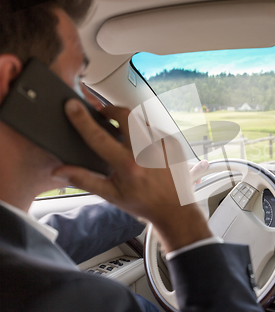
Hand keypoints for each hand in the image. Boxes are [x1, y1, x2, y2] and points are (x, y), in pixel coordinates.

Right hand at [52, 99, 212, 251]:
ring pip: (140, 120)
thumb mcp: (111, 195)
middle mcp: (147, 152)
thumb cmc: (143, 203)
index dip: (82, 120)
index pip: (99, 137)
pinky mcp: (172, 142)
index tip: (72, 106)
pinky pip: (153, 129)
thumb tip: (59, 171)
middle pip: (124, 115)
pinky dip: (145, 134)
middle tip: (103, 115)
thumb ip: (84, 180)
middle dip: (109, 109)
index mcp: (128, 165)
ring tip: (125, 137)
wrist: (175, 209)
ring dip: (129, 123)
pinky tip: (145, 149)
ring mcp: (162, 144)